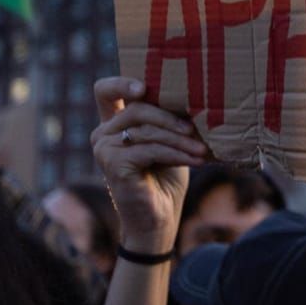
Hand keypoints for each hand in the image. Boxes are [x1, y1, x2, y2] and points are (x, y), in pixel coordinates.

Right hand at [90, 77, 208, 255]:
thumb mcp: (169, 143)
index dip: (122, 82)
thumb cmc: (165, 181)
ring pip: (146, 130)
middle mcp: (103, 134)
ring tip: (202, 149)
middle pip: (136, 109)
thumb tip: (194, 96)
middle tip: (196, 129)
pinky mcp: (112, 164)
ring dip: (179, 139)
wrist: (157, 222)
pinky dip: (177, 153)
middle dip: (170, 118)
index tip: (144, 87)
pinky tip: (197, 159)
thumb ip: (167, 121)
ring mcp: (103, 149)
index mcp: (114, 124)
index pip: (105, 91)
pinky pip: (150, 149)